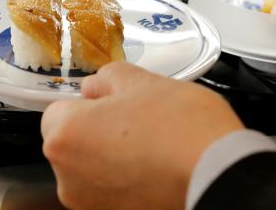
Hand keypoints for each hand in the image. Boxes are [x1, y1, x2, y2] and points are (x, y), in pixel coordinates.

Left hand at [40, 62, 243, 208]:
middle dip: (99, 129)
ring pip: (93, 168)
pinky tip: (156, 164)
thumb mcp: (142, 81)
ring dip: (113, 155)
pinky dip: (128, 178)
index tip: (111, 100)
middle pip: (73, 142)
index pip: (58, 111)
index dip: (87, 102)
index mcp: (64, 136)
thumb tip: (98, 87)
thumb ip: (108, 78)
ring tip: (152, 141)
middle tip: (137, 118)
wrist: (217, 173)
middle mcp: (68, 177)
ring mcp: (91, 203)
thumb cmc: (180, 129)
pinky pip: (113, 189)